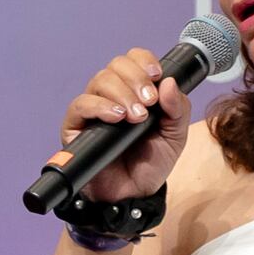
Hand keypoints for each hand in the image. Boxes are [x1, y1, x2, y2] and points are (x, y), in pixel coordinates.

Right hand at [41, 44, 193, 202]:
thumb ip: (178, 109)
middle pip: (116, 65)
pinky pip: (81, 104)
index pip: (133, 60)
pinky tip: (117, 118)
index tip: (157, 76)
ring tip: (136, 117)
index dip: (144, 61)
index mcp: (135, 91)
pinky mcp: (75, 126)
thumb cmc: (150, 164)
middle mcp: (112, 95)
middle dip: (136, 79)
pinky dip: (101, 106)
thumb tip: (168, 82)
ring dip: (122, 93)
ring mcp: (92, 109)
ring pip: (100, 80)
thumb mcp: (175, 136)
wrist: (133, 195)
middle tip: (149, 102)